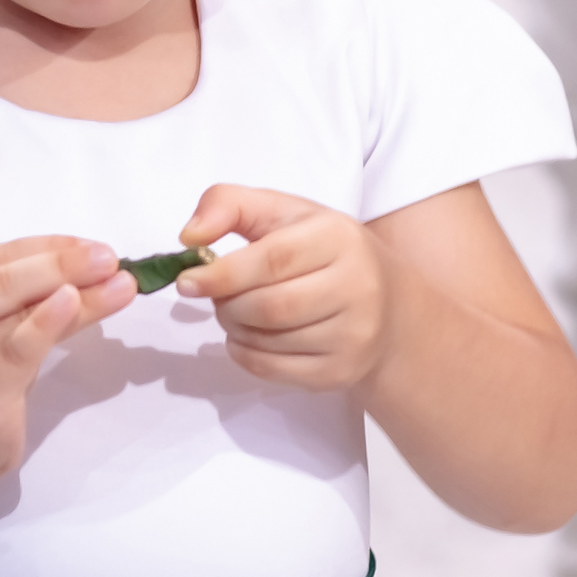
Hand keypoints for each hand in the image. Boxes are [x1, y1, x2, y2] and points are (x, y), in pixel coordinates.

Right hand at [0, 237, 134, 502]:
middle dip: (62, 262)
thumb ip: (31, 306)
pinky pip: (15, 352)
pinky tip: (71, 302)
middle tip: (110, 258)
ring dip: (73, 290)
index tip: (95, 247)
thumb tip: (94, 274)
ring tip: (118, 282)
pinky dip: (44, 323)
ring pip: (14, 309)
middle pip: (4, 278)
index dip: (50, 247)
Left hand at [178, 186, 391, 390]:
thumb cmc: (321, 251)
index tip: (187, 281)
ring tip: (237, 312)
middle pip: (268, 306)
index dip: (223, 273)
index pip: (272, 259)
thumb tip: (189, 235)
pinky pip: (275, 370)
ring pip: (270, 340)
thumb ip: (231, 205)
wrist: (388, 306)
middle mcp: (356, 285)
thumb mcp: (282, 213)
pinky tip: (249, 336)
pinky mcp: (343, 371)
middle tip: (217, 297)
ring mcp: (354, 334)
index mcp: (337, 237)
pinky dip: (246, 354)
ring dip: (235, 328)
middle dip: (227, 304)